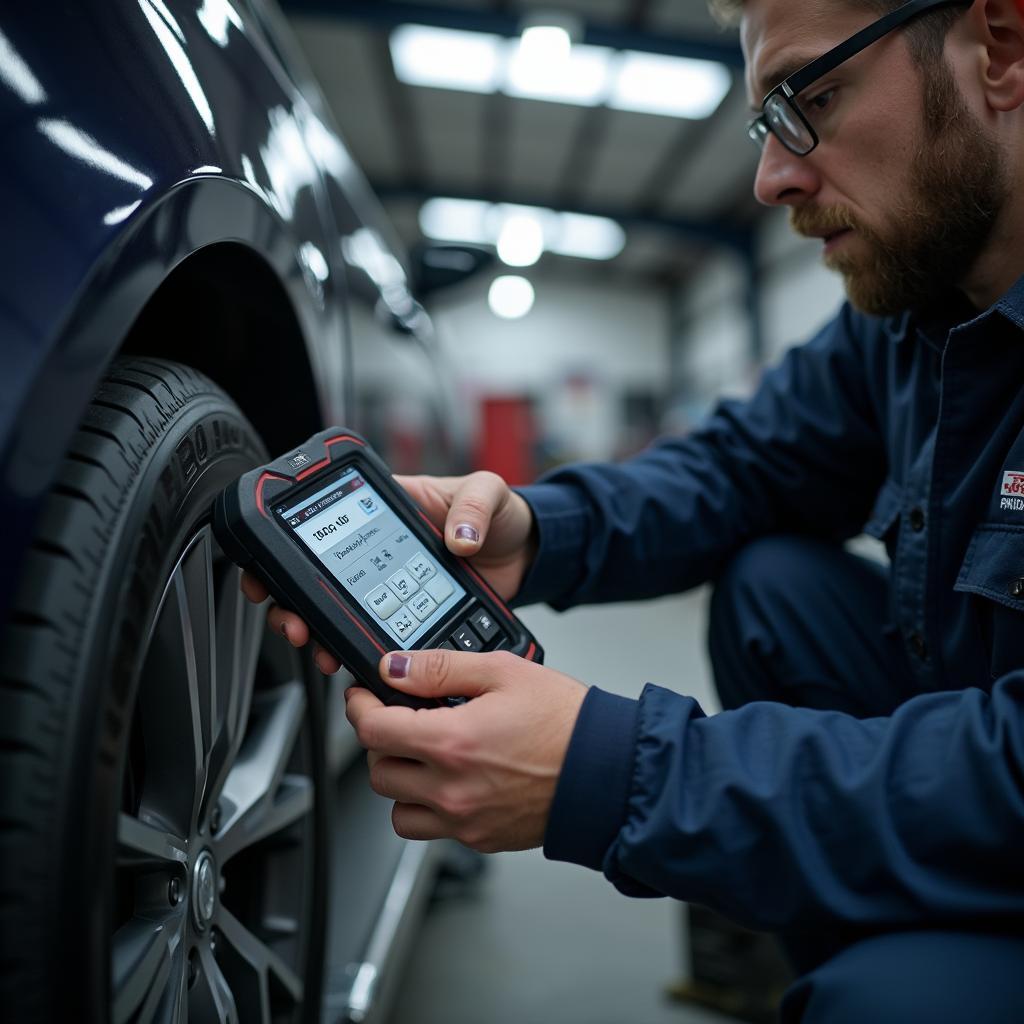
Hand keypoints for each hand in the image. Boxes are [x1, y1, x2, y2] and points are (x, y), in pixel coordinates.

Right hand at [240, 471, 536, 672]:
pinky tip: (351, 659)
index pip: (329, 520)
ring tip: (318, 646)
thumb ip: (473, 507)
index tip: (272, 565)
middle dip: (294, 599)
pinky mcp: (411, 615)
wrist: (527, 555)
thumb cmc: (503, 514)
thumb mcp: (489, 491)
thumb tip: (458, 537)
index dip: (291, 542)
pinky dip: (358, 648)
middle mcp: (382, 549)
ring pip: (341, 608)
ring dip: (319, 630)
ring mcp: (393, 585)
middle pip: (321, 573)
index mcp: (390, 509)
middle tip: (293, 619)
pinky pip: (375, 633)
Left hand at [345, 649, 587, 851]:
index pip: (373, 730)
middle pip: (379, 771)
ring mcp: (464, 820)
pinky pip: (432, 830)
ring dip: (402, 781)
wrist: (608, 771)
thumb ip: (440, 668)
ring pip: (398, 810)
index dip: (359, 707)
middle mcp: (451, 789)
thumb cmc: (566, 722)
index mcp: (451, 742)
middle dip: (382, 741)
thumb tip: (395, 668)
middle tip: (401, 720)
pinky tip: (453, 780)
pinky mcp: (480, 839)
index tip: (364, 696)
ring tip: (426, 756)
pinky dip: (430, 807)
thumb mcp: (503, 671)